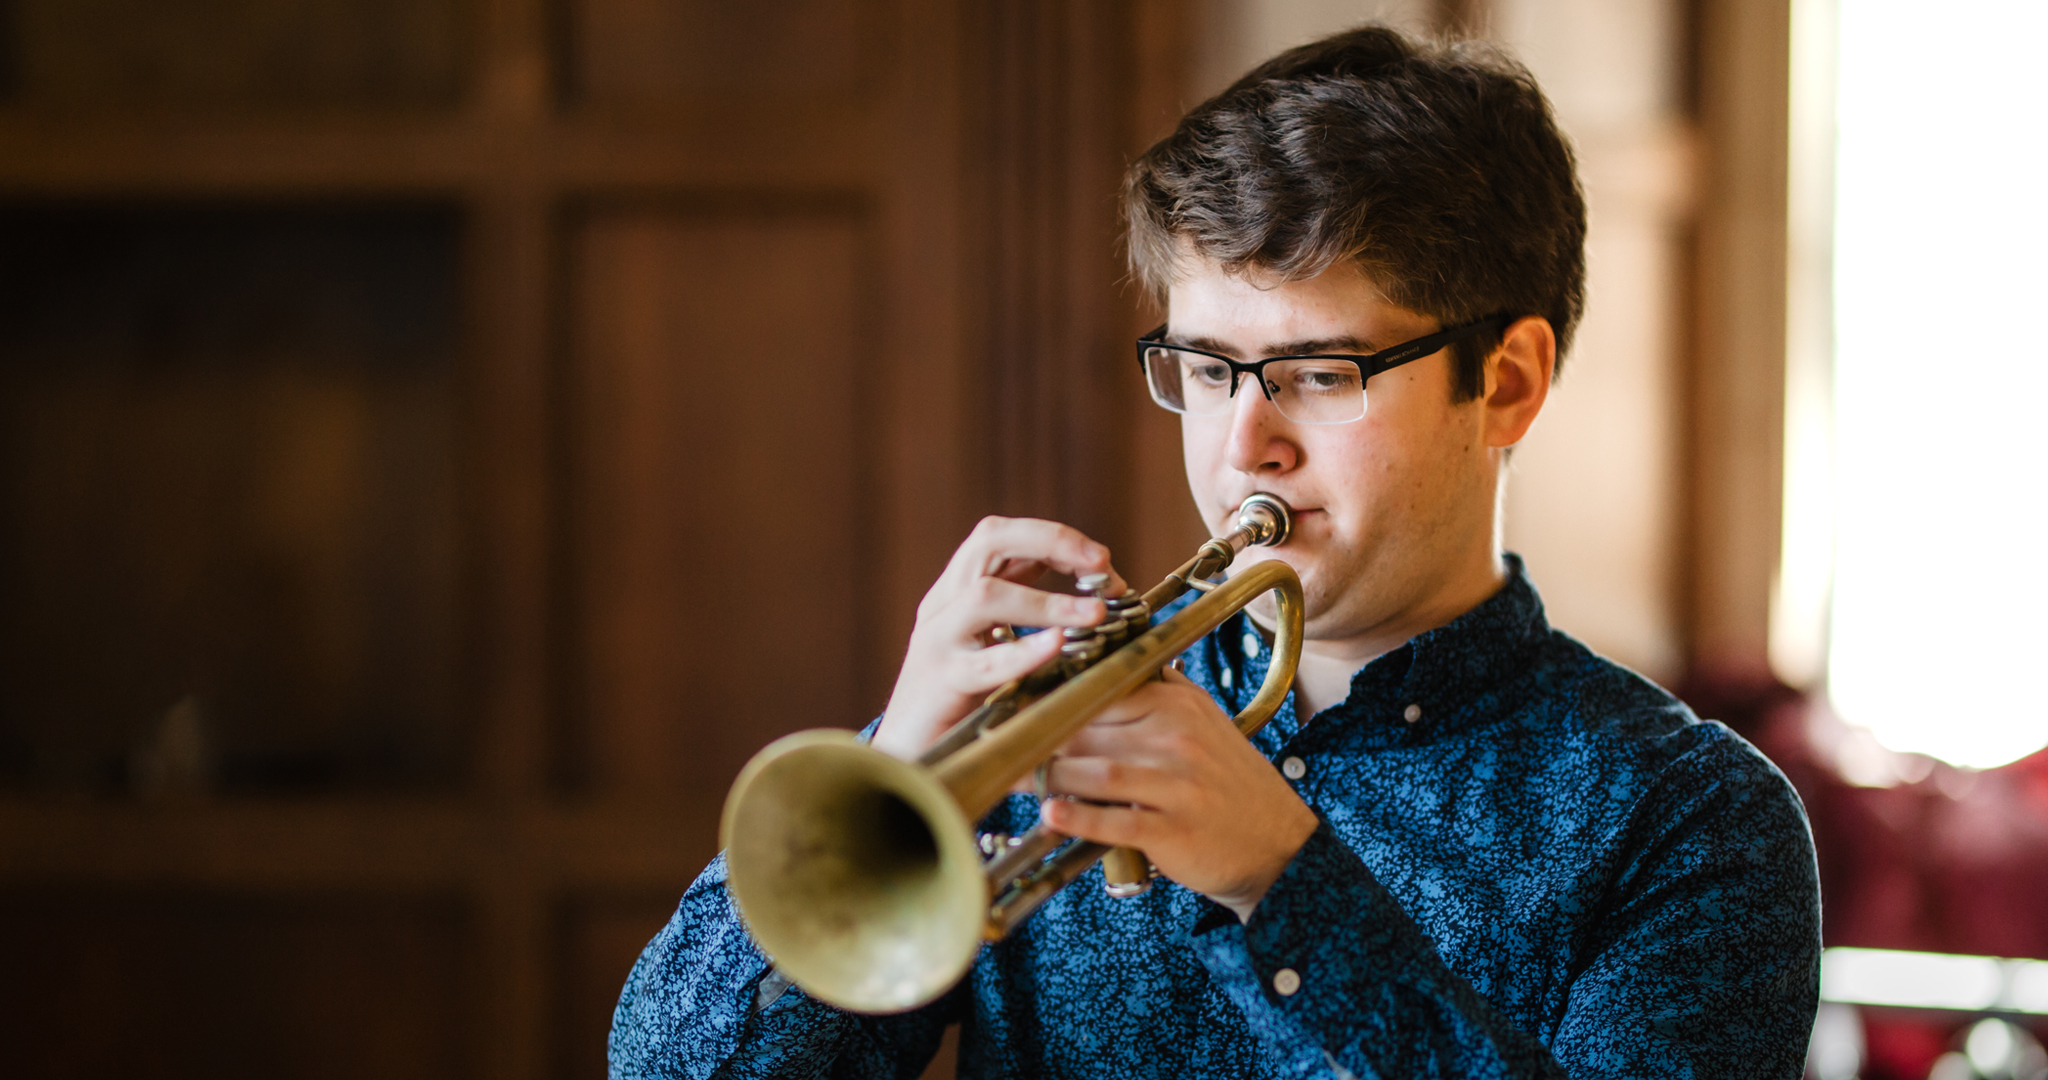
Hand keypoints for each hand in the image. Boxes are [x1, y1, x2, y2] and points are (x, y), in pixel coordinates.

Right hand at [872, 517, 1123, 759]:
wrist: (906, 759)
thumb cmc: (960, 706)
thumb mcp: (993, 648)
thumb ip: (1028, 619)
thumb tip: (1095, 598)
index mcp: (957, 592)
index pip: (1003, 537)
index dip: (1054, 537)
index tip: (1100, 558)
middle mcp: (943, 606)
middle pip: (989, 541)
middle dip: (1051, 541)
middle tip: (1101, 561)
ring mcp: (937, 641)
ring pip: (986, 595)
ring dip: (1049, 600)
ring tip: (1095, 614)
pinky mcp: (939, 683)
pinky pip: (983, 662)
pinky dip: (1023, 651)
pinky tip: (1056, 645)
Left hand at [1038, 669, 1318, 920]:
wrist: (1278, 845)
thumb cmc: (1229, 785)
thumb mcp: (1202, 723)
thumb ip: (1155, 695)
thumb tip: (1100, 669)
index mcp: (1177, 704)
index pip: (1100, 691)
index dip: (1053, 701)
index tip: (1016, 706)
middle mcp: (1176, 737)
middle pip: (1088, 729)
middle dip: (1040, 741)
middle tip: (1002, 748)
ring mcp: (1176, 784)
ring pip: (1094, 771)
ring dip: (1049, 778)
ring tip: (1020, 782)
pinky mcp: (1172, 830)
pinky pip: (1114, 820)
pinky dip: (1078, 818)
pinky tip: (1051, 816)